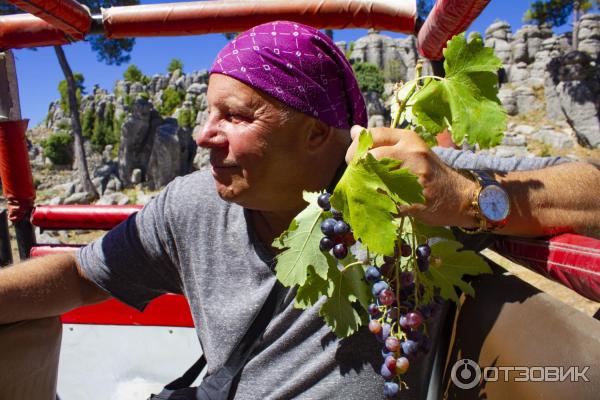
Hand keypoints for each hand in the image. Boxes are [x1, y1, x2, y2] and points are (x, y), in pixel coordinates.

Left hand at [345, 125, 476, 227]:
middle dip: (356, 170)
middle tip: (356, 180)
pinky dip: (376, 207)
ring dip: (364, 190)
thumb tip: (355, 130)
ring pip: (374, 181)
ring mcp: (414, 177)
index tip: (353, 160)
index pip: (373, 134)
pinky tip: (376, 207)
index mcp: (409, 139)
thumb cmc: (430, 173)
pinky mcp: (414, 201)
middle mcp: (411, 154)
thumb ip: (383, 142)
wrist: (460, 197)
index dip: (356, 148)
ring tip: (364, 194)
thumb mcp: (410, 150)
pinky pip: (384, 203)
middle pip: (370, 157)